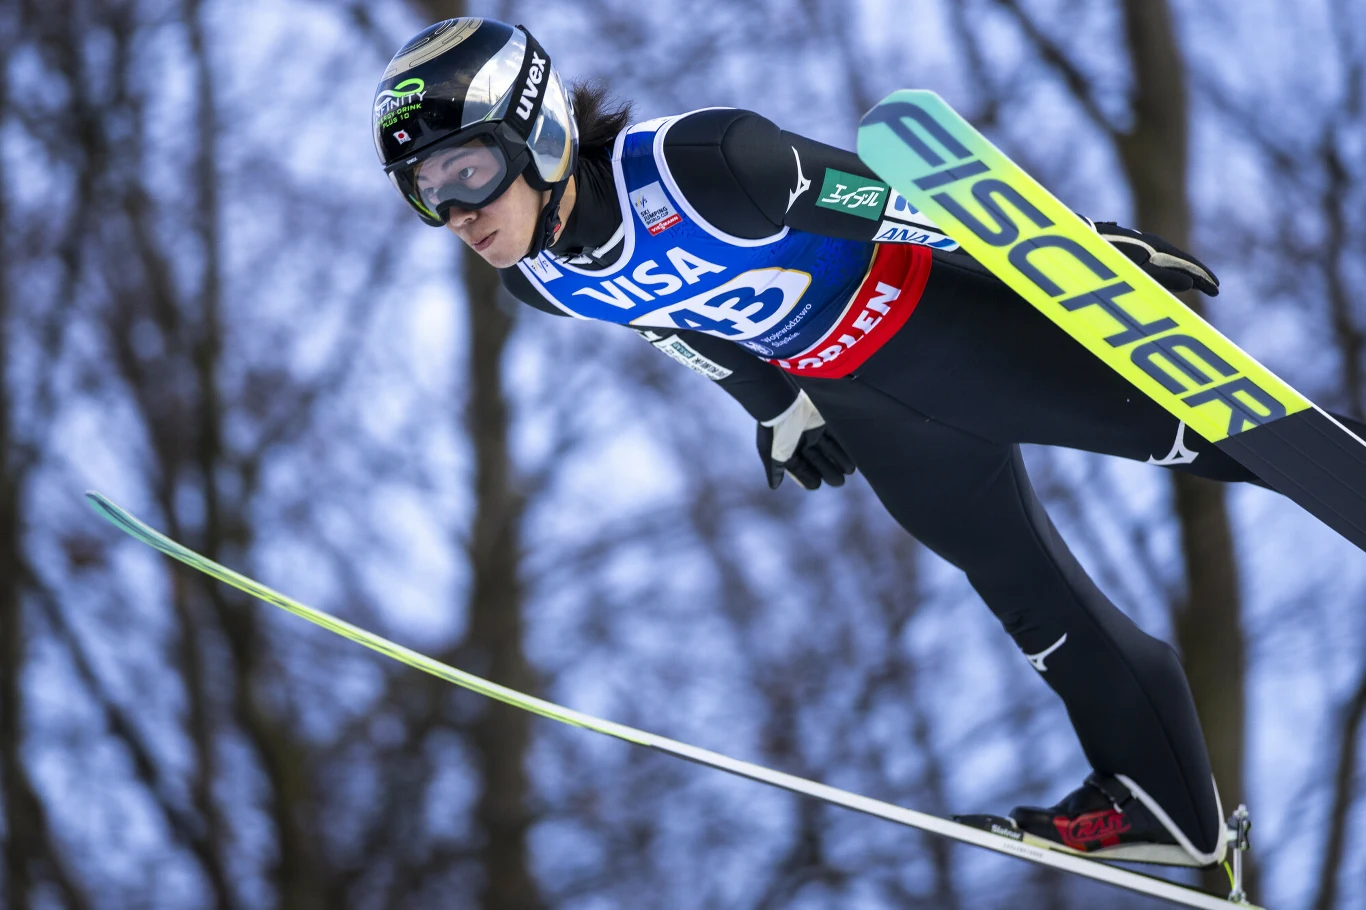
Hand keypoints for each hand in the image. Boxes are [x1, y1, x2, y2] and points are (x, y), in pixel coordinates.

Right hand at [756, 391, 855, 489]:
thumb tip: (774, 486)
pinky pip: (839, 436)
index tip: (816, 485)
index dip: (809, 478)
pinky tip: (854, 454)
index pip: (801, 469)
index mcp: (790, 450)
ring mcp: (816, 431)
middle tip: (839, 482)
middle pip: (819, 461)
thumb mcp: (769, 452)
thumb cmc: (775, 429)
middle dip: (829, 472)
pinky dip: (846, 445)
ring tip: (849, 470)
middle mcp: (804, 441)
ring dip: (841, 461)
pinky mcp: (827, 421)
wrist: (783, 400)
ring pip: (831, 450)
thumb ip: (774, 469)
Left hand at [1094, 222, 1219, 296]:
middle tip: (1214, 289)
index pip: (1187, 264)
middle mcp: (1148, 244)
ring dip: (1181, 273)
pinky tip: (1163, 278)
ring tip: (1195, 285)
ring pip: (1165, 262)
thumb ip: (1161, 278)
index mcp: (1155, 247)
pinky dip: (1164, 272)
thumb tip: (1190, 283)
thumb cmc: (1104, 259)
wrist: (1074, 241)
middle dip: (1197, 276)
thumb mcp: (1135, 271)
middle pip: (1179, 262)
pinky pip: (1152, 262)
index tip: (1217, 289)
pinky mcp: (1123, 251)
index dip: (1203, 277)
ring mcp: (1136, 246)